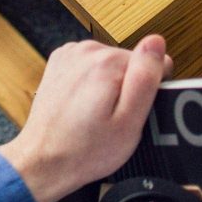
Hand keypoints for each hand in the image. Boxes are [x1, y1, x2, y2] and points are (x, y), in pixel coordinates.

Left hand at [0, 35, 173, 201]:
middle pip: (128, 62)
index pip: (151, 62)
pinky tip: (84, 105)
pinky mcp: (60, 63)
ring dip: (109, 86)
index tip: (134, 110)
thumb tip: (156, 42)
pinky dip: (91, 82)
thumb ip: (146, 78)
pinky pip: (90, 66)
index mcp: (106, 62)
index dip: (149, 90)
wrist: (44, 159)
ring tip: (97, 114)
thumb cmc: (85, 149)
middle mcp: (86, 51)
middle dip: (127, 88)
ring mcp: (69, 55)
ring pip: (109, 64)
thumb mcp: (129, 122)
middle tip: (114, 118)